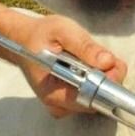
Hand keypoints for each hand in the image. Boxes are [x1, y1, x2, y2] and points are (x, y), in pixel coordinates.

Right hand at [4, 14, 127, 117]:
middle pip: (98, 100)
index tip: (110, 63)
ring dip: (102, 76)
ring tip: (86, 57)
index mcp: (53, 93)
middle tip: (98, 54)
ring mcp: (65, 105)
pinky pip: (94, 94)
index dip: (107, 82)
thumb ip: (84, 46)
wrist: (24, 40)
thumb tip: (107, 62)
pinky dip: (97, 78)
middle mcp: (59, 105)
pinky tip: (86, 64)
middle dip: (106, 77)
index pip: (90, 99)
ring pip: (98, 97)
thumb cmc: (39, 35)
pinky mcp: (71, 101)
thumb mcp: (61, 30)